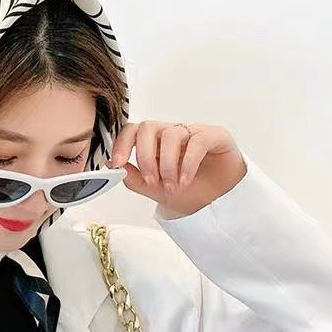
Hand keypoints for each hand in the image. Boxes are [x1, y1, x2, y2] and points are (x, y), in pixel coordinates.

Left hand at [107, 121, 247, 217]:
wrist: (218, 203)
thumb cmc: (189, 191)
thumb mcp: (154, 189)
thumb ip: (133, 178)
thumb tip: (114, 166)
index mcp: (155, 142)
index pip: (133, 130)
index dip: (122, 143)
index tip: (118, 163)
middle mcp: (172, 133)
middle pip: (148, 127)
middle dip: (145, 156)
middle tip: (153, 181)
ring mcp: (193, 132)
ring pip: (171, 135)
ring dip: (167, 165)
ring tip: (173, 185)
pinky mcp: (215, 136)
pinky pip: (197, 140)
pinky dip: (187, 163)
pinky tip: (185, 180)